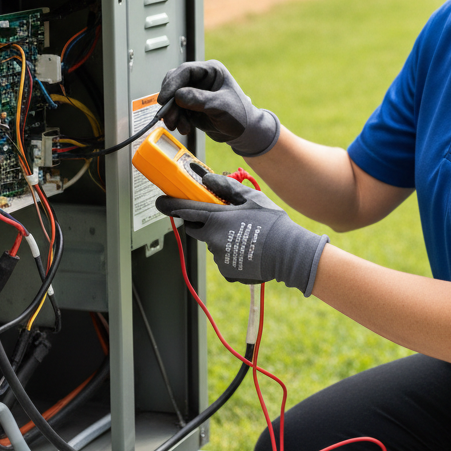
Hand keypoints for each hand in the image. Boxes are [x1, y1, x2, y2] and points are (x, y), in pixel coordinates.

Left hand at [156, 174, 327, 295]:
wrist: (288, 253)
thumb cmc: (272, 223)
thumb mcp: (252, 198)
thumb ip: (227, 187)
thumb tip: (207, 179)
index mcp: (217, 218)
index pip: (186, 210)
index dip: (171, 205)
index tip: (161, 202)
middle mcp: (213, 239)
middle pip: (196, 229)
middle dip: (202, 223)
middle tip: (220, 218)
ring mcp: (219, 257)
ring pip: (212, 244)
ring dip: (221, 239)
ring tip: (245, 235)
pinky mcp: (227, 271)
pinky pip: (223, 259)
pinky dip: (230, 254)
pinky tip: (248, 249)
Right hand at [157, 61, 279, 156]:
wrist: (244, 133)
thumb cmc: (239, 115)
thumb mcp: (220, 106)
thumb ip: (199, 99)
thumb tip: (178, 95)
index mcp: (211, 71)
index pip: (185, 71)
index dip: (172, 84)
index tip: (164, 99)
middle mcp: (201, 79)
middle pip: (175, 83)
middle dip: (170, 101)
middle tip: (166, 116)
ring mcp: (195, 92)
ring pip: (173, 98)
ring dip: (172, 113)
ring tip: (177, 126)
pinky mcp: (191, 105)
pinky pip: (176, 109)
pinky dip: (177, 119)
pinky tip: (184, 128)